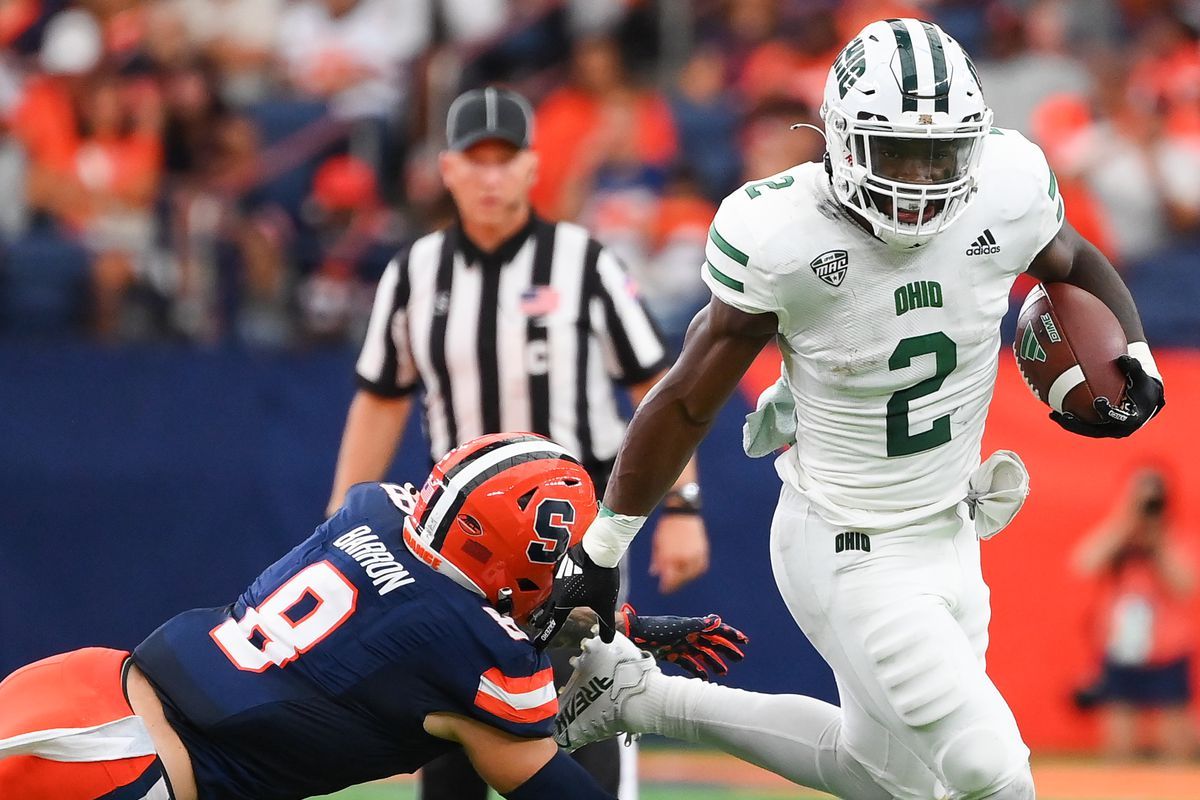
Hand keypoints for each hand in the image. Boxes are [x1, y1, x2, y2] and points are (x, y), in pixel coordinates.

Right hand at [529, 543, 619, 649]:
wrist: (598, 548)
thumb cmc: (600, 579)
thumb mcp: (606, 604)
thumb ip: (606, 624)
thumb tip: (606, 641)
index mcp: (563, 602)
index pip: (552, 624)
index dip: (545, 637)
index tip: (537, 645)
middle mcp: (556, 591)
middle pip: (547, 609)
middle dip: (543, 620)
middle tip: (539, 628)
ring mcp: (558, 575)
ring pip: (552, 594)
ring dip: (550, 604)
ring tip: (550, 610)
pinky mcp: (563, 564)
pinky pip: (557, 580)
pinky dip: (559, 589)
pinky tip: (564, 587)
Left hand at [620, 604, 747, 679]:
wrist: (633, 636)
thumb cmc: (655, 629)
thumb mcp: (678, 627)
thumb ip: (697, 625)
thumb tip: (716, 620)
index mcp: (692, 626)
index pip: (715, 629)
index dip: (730, 634)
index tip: (743, 641)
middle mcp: (688, 634)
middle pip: (711, 642)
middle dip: (726, 650)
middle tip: (739, 658)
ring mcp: (680, 644)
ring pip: (702, 654)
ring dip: (713, 662)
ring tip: (724, 672)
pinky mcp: (671, 653)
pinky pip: (688, 663)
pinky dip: (697, 670)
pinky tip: (704, 678)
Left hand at [649, 514, 709, 592]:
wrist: (682, 511)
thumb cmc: (667, 526)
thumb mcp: (657, 543)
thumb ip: (656, 559)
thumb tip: (654, 573)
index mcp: (670, 557)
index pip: (669, 579)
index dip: (666, 587)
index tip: (663, 589)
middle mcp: (683, 558)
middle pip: (680, 579)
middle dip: (675, 584)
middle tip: (671, 585)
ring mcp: (694, 554)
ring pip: (692, 574)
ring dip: (685, 578)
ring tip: (680, 578)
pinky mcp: (703, 550)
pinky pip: (700, 567)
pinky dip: (695, 571)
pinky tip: (691, 571)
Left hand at [1049, 355, 1164, 437]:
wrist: (1144, 399)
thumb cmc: (1142, 386)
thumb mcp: (1141, 377)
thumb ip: (1133, 368)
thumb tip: (1123, 358)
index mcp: (1132, 420)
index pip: (1120, 419)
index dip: (1109, 412)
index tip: (1098, 402)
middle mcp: (1118, 429)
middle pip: (1096, 430)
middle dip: (1080, 425)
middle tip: (1066, 416)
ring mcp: (1107, 430)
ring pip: (1086, 429)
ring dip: (1070, 424)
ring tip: (1053, 415)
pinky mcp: (1099, 427)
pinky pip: (1082, 423)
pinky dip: (1070, 417)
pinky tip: (1053, 409)